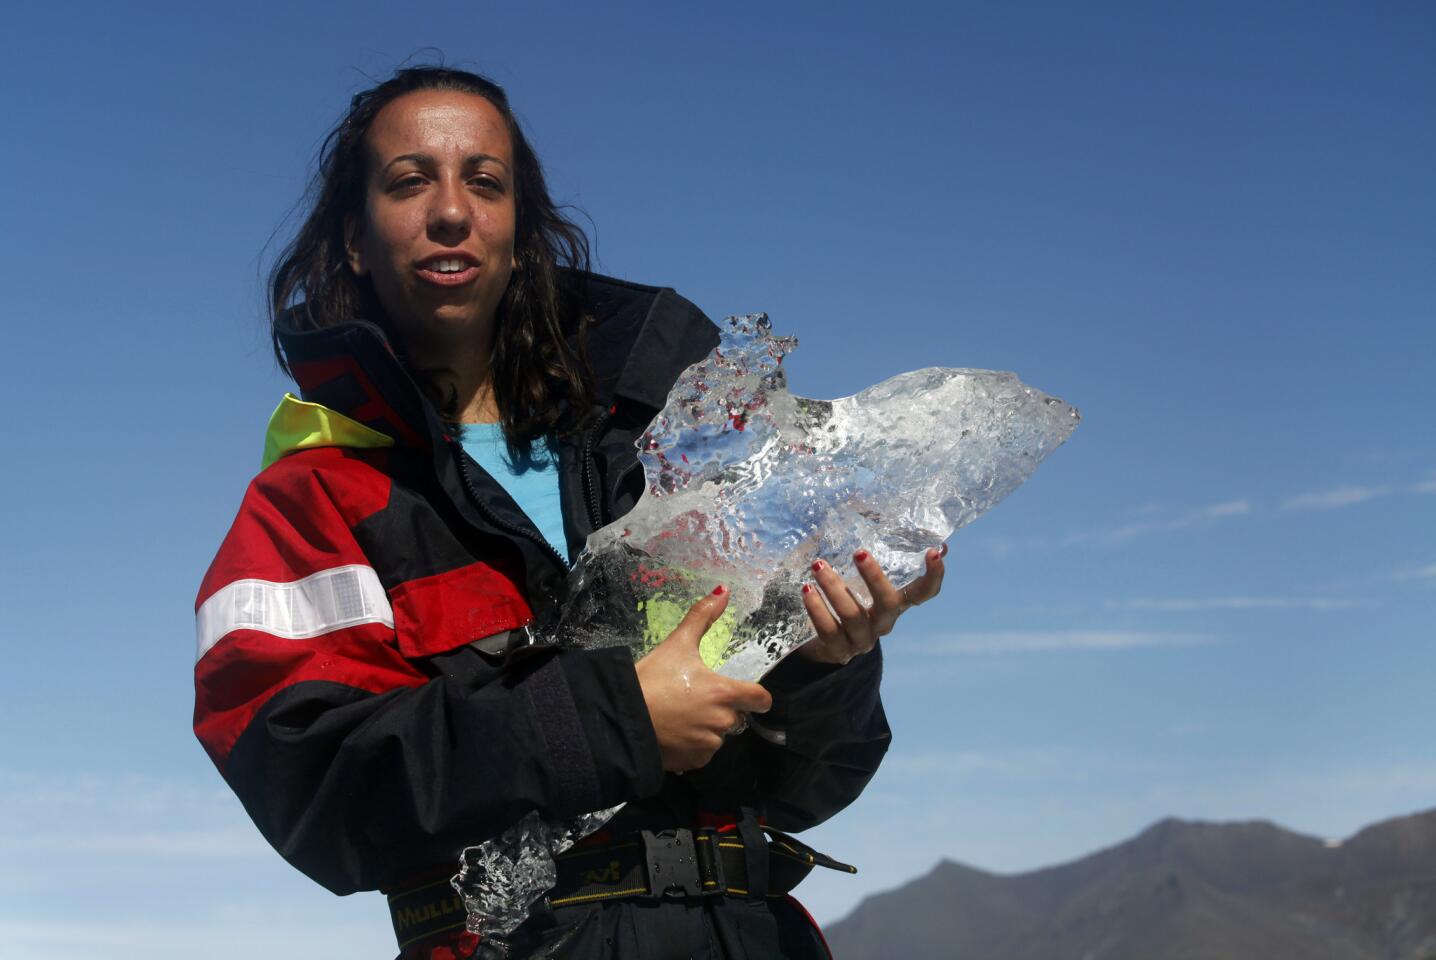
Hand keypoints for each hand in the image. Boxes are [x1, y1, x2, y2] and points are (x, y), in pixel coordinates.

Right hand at [634, 586, 773, 771]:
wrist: (621, 718)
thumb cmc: (651, 679)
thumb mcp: (677, 644)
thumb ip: (702, 617)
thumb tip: (723, 590)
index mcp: (725, 693)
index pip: (761, 699)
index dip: (757, 696)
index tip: (748, 693)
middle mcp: (722, 723)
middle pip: (736, 717)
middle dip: (722, 709)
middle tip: (696, 698)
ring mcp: (707, 746)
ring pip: (717, 737)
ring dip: (706, 729)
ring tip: (680, 716)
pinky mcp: (691, 763)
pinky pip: (700, 754)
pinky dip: (691, 746)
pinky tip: (673, 733)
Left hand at [797, 545, 946, 663]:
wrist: (819, 641)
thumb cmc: (842, 597)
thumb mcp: (854, 575)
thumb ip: (864, 548)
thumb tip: (862, 502)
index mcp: (894, 603)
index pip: (923, 593)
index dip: (933, 576)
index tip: (934, 551)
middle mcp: (883, 622)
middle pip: (888, 603)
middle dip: (875, 577)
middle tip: (860, 552)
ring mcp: (862, 639)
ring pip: (853, 616)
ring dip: (834, 588)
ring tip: (817, 565)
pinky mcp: (838, 650)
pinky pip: (829, 630)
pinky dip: (817, 608)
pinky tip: (806, 589)